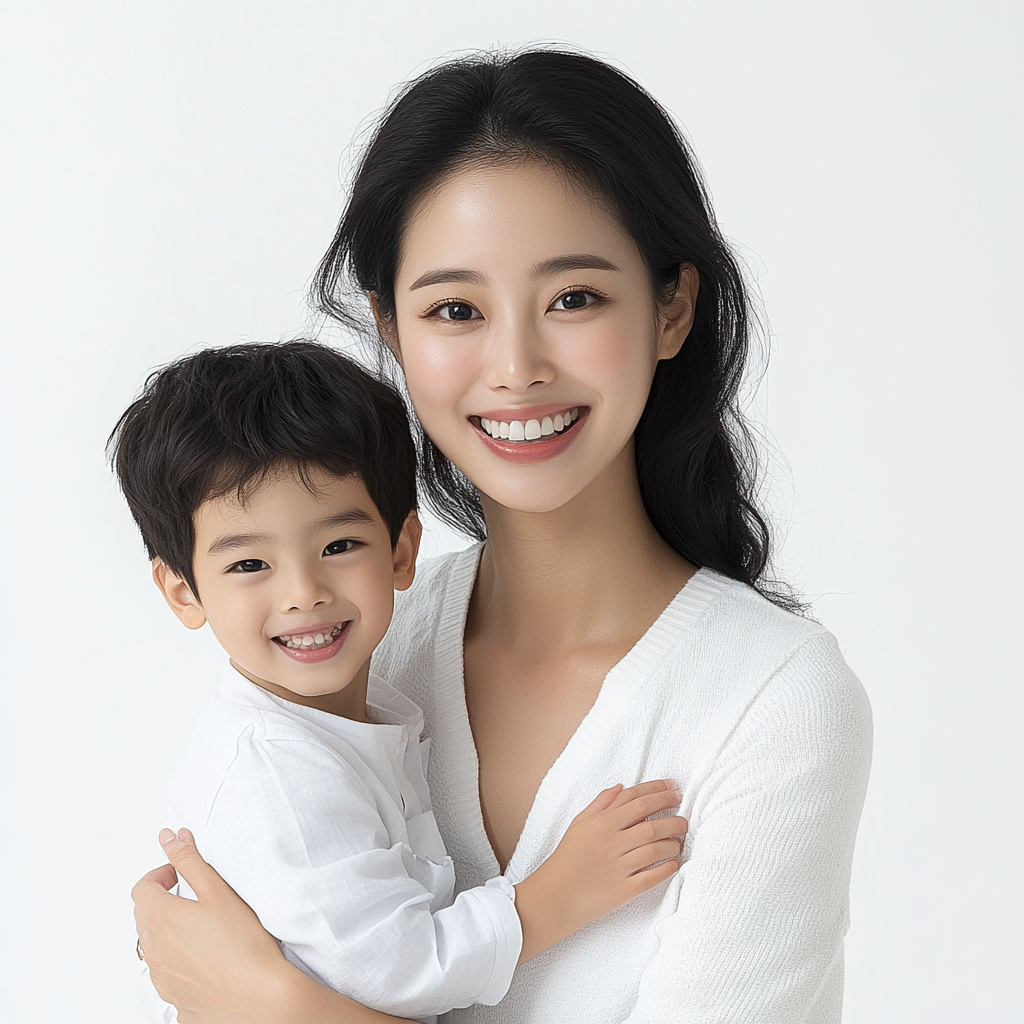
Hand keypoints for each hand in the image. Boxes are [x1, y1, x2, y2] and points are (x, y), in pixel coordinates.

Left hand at [133, 828, 294, 1022]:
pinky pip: (170, 977)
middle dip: (164, 901)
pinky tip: (211, 960)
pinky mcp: (176, 1003)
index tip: (180, 873)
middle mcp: (153, 952)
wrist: (260, 998)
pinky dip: (182, 963)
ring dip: (172, 933)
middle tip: (195, 896)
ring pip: (156, 948)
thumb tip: (171, 837)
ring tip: (206, 928)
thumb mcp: (218, 889)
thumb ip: (190, 859)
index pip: (142, 887)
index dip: (161, 874)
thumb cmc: (243, 944)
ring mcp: (162, 981)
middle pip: (145, 917)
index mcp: (159, 919)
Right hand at [513, 780, 685, 961]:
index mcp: (601, 822)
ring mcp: (617, 867)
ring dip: (673, 843)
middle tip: (684, 817)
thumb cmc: (567, 857)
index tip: (675, 789)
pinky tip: (674, 864)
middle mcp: (610, 842)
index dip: (659, 792)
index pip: (636, 800)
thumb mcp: (579, 823)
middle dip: (673, 817)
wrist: (553, 896)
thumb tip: (622, 786)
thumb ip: (601, 803)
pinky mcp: (622, 891)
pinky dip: (667, 869)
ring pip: (655, 849)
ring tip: (679, 841)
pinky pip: (651, 877)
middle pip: (651, 823)